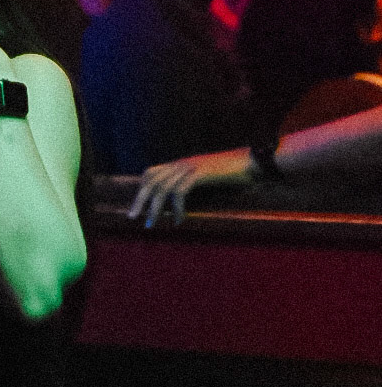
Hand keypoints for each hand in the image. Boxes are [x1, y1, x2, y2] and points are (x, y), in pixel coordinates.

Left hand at [129, 148, 255, 227]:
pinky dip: (176, 207)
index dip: (142, 188)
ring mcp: (191, 166)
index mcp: (182, 163)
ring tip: (151, 224)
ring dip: (155, 207)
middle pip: (152, 179)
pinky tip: (178, 220)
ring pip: (163, 186)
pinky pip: (180, 191)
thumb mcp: (209, 177)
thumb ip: (195, 183)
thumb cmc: (235, 173)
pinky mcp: (201, 173)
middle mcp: (183, 163)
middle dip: (140, 199)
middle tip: (133, 218)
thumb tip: (185, 198)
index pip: (152, 172)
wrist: (253, 162)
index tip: (138, 205)